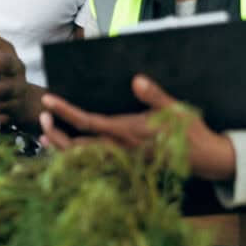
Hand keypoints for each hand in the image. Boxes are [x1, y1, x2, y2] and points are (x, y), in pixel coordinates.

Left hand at [39, 75, 235, 181]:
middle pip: (75, 146)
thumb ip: (154, 95)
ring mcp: (118, 161)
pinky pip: (90, 165)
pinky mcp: (121, 166)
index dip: (65, 111)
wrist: (204, 160)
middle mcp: (117, 149)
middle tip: (41, 117)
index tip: (47, 100)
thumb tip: (137, 79)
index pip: (87, 121)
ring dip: (60, 147)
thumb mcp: (175, 109)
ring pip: (81, 159)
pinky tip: (61, 149)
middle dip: (55, 133)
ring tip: (44, 133)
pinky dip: (72, 158)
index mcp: (126, 132)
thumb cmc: (187, 131)